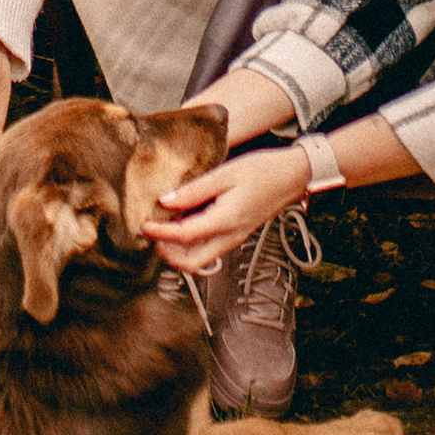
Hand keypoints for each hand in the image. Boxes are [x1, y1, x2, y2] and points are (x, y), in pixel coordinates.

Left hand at [151, 142, 311, 272]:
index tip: (143, 225)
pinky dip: (190, 245)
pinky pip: (208, 250)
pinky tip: (182, 225)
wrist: (292, 177)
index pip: (184, 237)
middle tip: (151, 235)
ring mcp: (233, 239)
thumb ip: (194, 190)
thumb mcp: (225, 173)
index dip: (160, 234)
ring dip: (178, 252)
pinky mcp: (235, 236)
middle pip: (191, 263)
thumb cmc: (262, 171)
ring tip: (162, 230)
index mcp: (226, 221)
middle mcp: (229, 237)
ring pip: (199, 260)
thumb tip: (166, 201)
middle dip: (167, 254)